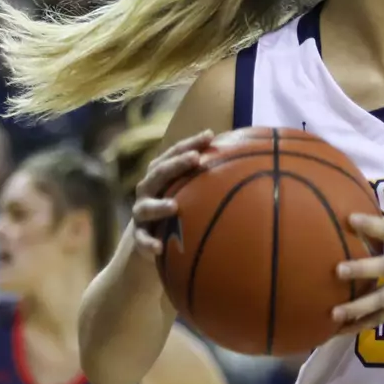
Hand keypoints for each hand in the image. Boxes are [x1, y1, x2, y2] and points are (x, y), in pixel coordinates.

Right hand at [129, 130, 214, 258]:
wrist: (144, 241)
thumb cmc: (173, 210)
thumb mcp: (186, 193)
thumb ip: (206, 180)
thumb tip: (246, 164)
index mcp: (159, 175)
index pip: (173, 154)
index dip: (190, 144)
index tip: (209, 136)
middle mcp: (147, 190)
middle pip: (159, 173)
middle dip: (176, 165)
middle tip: (196, 158)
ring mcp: (141, 213)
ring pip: (146, 207)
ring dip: (158, 206)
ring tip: (174, 207)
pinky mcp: (138, 236)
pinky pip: (142, 240)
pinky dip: (148, 243)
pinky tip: (159, 247)